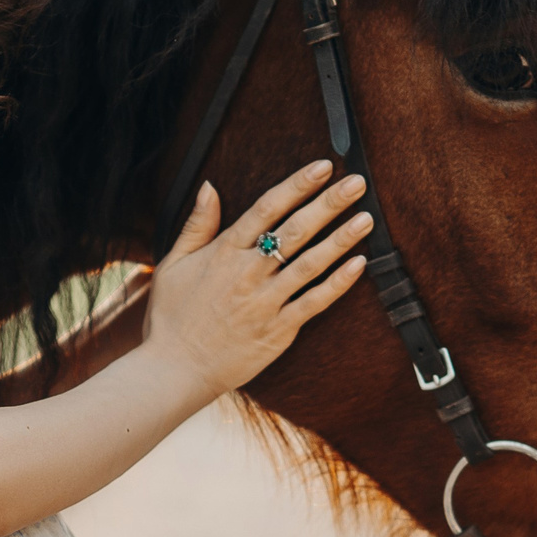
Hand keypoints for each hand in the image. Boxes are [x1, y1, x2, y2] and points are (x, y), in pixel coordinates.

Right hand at [140, 162, 373, 401]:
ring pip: (311, 263)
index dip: (297, 185)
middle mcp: (248, 272)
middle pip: (296, 230)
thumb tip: (209, 187)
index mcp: (223, 252)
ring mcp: (265, 302)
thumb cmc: (170, 318)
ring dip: (341, 239)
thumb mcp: (172, 264)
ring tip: (366, 217)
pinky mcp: (278, 330)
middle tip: (357, 183)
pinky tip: (359, 264)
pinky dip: (338, 283)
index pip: (267, 208)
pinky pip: (314, 302)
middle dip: (329, 203)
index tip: (323, 167)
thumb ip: (196, 225)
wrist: (174, 369)